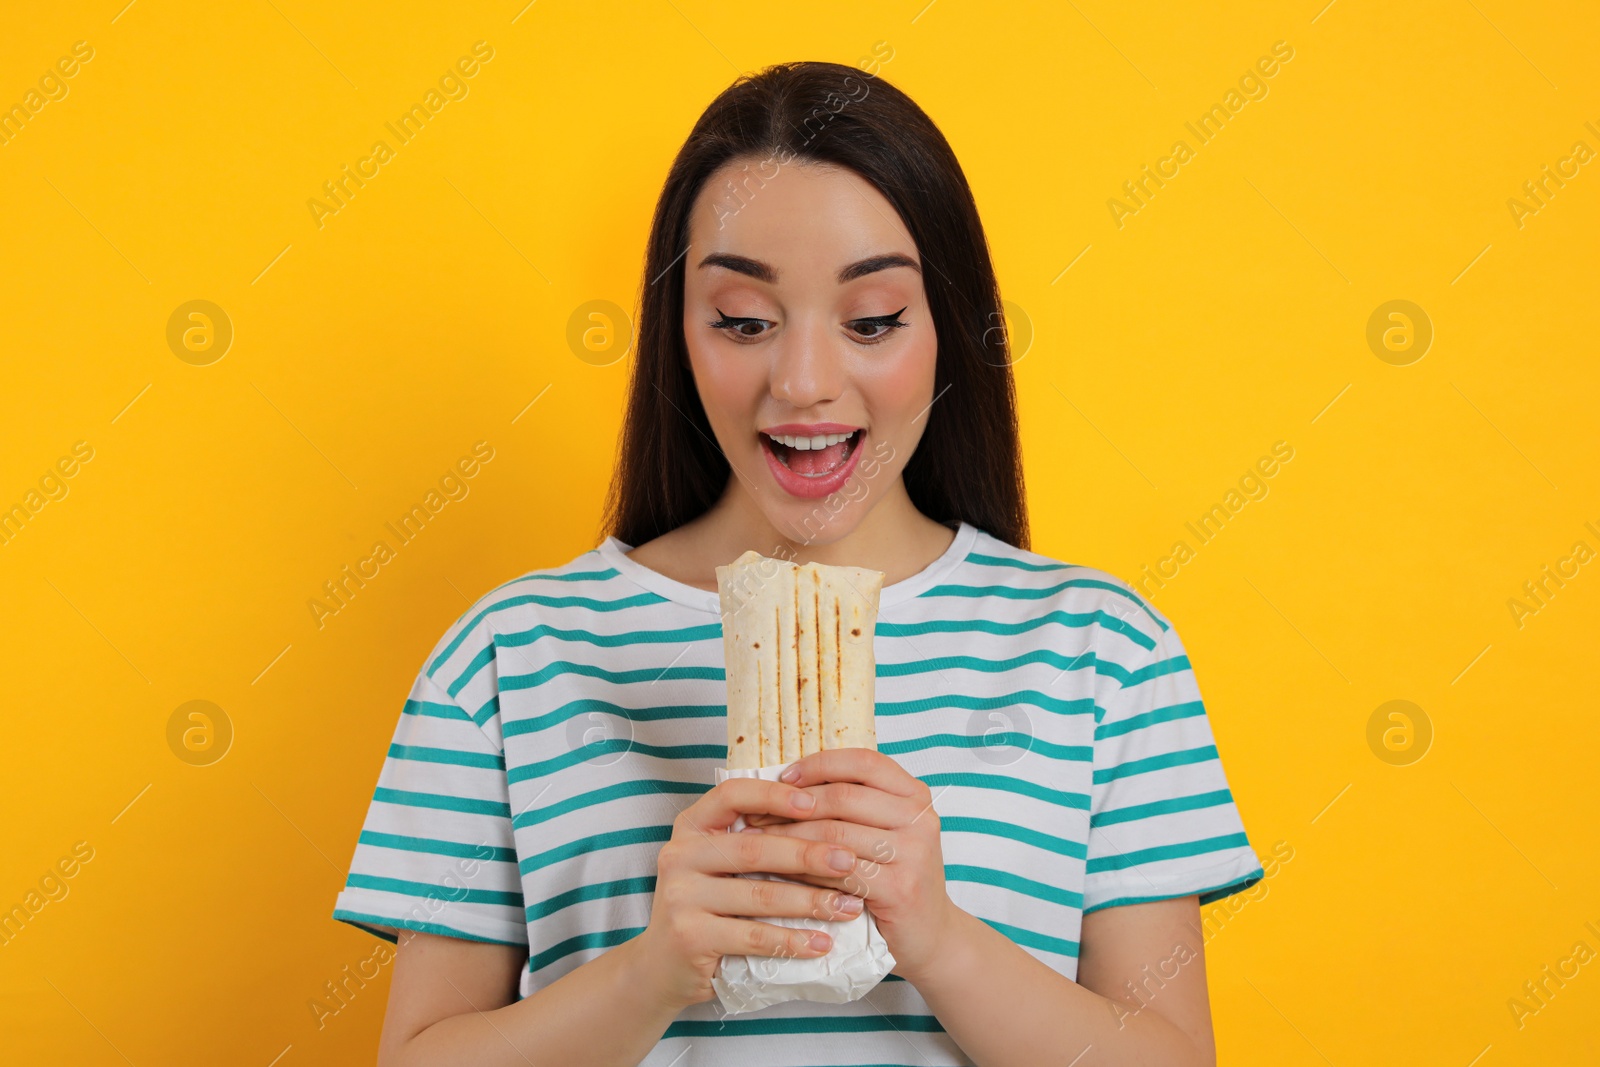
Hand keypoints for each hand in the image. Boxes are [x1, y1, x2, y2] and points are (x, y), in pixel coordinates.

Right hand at [632, 775, 867, 1010]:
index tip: (816, 803)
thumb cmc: (707, 906)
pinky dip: (791, 940)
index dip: (774, 796)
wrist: (661, 967)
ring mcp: (681, 896)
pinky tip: (821, 943)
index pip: (732, 794)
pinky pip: (752, 936)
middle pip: (754, 847)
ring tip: (848, 906)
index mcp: (691, 826)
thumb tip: (827, 817)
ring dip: (810, 901)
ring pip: (758, 894)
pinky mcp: (690, 936)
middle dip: (808, 854)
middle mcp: (679, 855)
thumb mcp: (719, 863)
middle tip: (850, 861)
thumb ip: (753, 838)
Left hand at [748, 748, 956, 982]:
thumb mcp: (886, 831)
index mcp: (915, 794)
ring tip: (760, 842)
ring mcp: (914, 853)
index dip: (819, 764)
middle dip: (793, 804)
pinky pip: (839, 872)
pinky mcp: (900, 889)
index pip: (863, 761)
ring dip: (790, 838)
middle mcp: (920, 818)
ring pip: (836, 834)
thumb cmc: (897, 878)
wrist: (931, 935)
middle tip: (756, 814)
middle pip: (844, 795)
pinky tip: (783, 873)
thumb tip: (788, 782)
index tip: (783, 777)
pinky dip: (805, 871)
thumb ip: (855, 805)